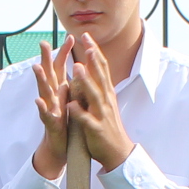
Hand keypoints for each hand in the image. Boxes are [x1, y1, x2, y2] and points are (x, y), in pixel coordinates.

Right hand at [28, 42, 72, 180]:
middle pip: (49, 74)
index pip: (62, 68)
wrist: (60, 146)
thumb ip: (70, 85)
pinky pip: (45, 114)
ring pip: (44, 91)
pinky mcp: (50, 122)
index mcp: (60, 90)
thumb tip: (75, 68)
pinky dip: (41, 107)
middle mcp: (52, 97)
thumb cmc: (65, 121)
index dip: (65, 52)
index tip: (71, 37)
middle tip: (43, 43)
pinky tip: (38, 100)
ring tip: (36, 67)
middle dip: (46, 58)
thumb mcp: (69, 100)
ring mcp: (50, 108)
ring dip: (40, 79)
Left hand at [59, 31, 133, 171]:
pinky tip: (70, 105)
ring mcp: (102, 114)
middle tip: (87, 43)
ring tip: (76, 68)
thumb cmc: (108, 126)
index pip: (101, 68)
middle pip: (100, 76)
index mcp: (106, 93)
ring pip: (93, 95)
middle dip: (93, 59)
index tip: (86, 36)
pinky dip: (79, 112)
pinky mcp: (96, 129)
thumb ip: (98, 86)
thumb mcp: (104, 102)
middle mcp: (106, 100)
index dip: (94, 51)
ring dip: (85, 81)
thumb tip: (92, 68)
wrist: (118, 152)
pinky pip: (86, 120)